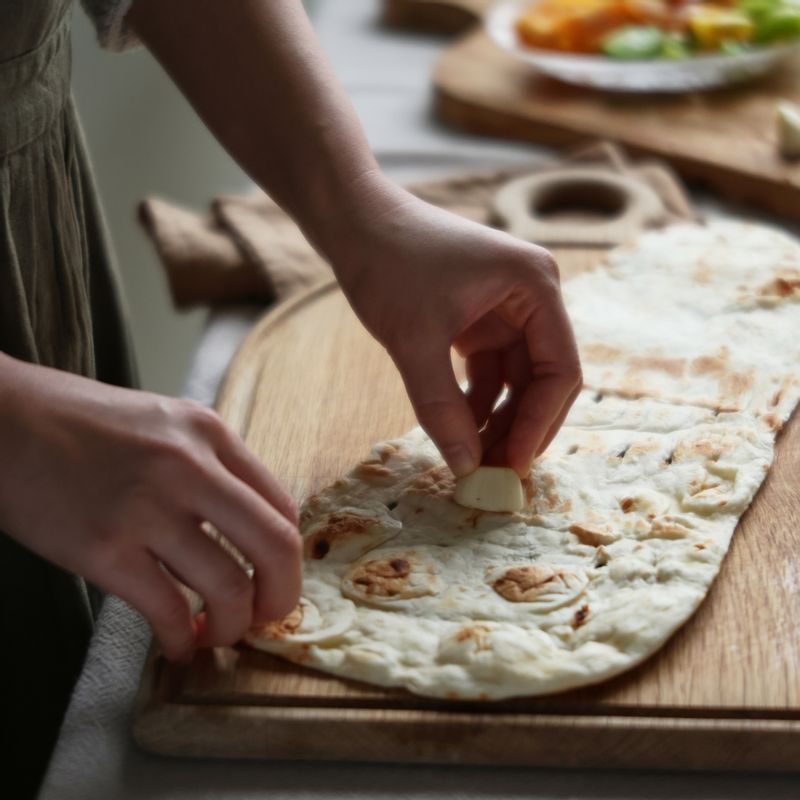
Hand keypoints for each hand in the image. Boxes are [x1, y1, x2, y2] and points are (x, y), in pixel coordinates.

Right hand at [0, 355, 300, 660]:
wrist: (2, 420)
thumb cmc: (81, 425)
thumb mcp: (164, 423)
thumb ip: (210, 466)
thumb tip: (247, 528)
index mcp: (209, 434)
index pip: (282, 506)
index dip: (287, 556)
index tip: (272, 579)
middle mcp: (189, 466)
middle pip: (275, 546)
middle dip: (280, 596)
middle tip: (265, 618)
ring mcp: (146, 507)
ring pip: (228, 588)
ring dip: (230, 626)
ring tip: (212, 632)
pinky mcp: (102, 547)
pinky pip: (166, 609)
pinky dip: (180, 638)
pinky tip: (176, 642)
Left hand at [327, 176, 581, 477]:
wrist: (352, 222)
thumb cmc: (386, 263)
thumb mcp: (414, 340)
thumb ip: (441, 407)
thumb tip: (466, 468)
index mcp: (535, 286)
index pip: (559, 369)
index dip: (540, 423)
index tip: (511, 467)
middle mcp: (532, 297)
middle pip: (543, 379)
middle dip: (520, 427)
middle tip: (492, 474)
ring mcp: (507, 309)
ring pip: (516, 381)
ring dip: (497, 421)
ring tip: (472, 461)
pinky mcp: (480, 320)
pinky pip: (490, 373)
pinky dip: (476, 403)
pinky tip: (457, 431)